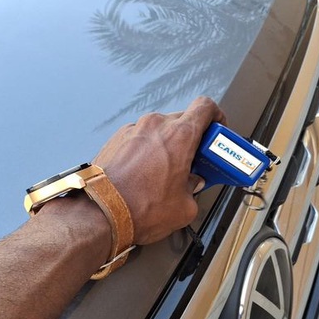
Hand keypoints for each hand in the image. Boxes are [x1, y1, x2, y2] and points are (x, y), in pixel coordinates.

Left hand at [93, 97, 226, 244]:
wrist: (100, 212)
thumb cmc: (139, 208)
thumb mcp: (184, 207)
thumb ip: (194, 189)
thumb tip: (192, 185)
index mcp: (179, 135)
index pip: (205, 107)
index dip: (216, 117)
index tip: (217, 132)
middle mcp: (155, 125)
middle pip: (183, 120)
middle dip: (192, 138)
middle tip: (195, 159)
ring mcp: (133, 130)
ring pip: (159, 130)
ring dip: (168, 145)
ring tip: (167, 171)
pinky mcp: (116, 139)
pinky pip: (139, 139)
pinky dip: (147, 151)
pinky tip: (145, 174)